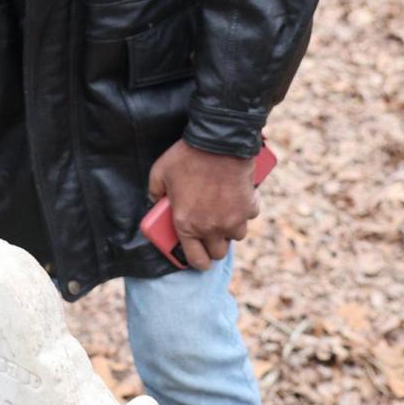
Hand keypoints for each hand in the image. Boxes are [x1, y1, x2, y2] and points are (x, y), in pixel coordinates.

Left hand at [146, 139, 259, 270]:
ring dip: (231, 228)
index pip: (196, 259)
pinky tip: (238, 196)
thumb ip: (154, 192)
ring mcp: (232, 219)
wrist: (218, 142)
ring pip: (236, 236)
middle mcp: (211, 227)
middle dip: (215, 245)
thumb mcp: (159, 172)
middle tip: (211, 231)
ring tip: (224, 212)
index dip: (199, 262)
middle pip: (218, 252)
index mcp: (187, 224)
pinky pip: (249, 216)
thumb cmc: (187, 157)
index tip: (201, 259)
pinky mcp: (248, 207)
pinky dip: (245, 209)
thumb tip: (155, 201)